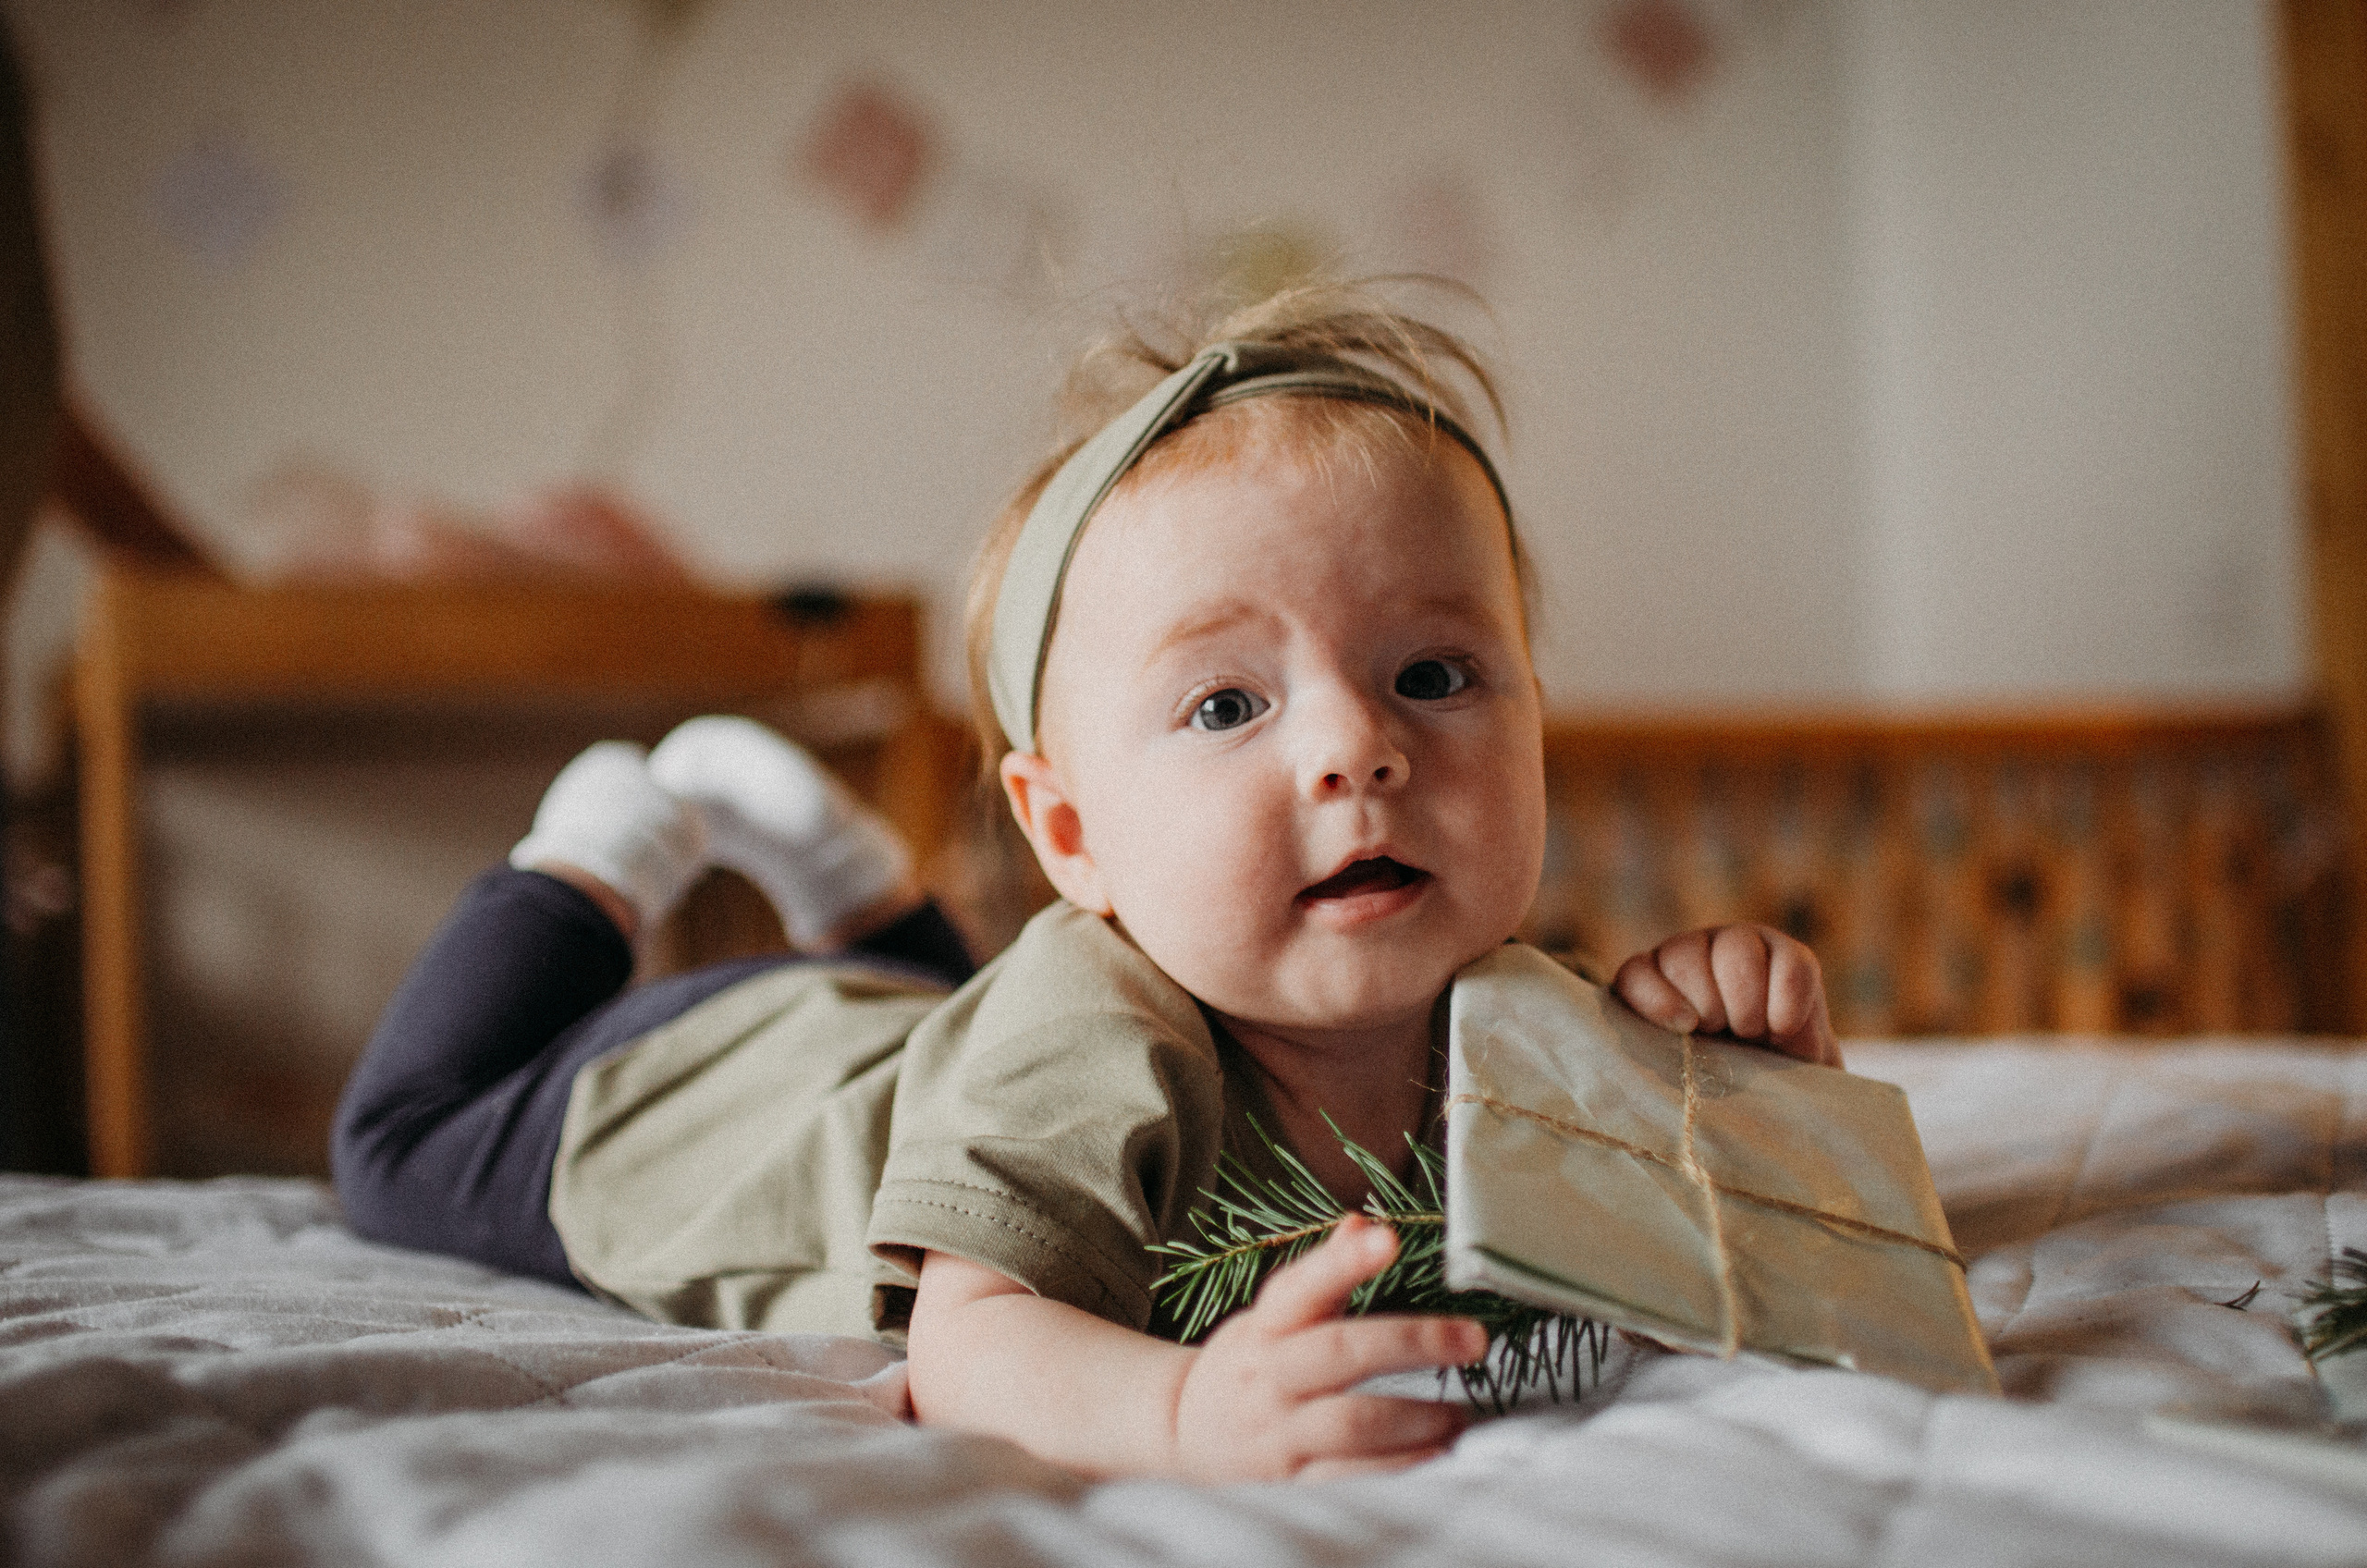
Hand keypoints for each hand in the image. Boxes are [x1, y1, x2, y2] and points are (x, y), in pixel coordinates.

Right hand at [1173, 1214, 1486, 1481]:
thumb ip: (1322, 1273)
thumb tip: (1361, 1223)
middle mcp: (1270, 1373)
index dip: (1344, 1262)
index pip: (1304, 1285)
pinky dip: (1401, 1462)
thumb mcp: (1272, 1311)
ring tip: (1461, 1413)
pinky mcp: (1292, 1476)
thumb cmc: (1248, 1360)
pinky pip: (1352, 1473)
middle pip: (1341, 1353)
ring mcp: (1280, 1428)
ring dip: (1416, 1416)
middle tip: (1475, 1339)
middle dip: (1412, 1342)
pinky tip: (1439, 1449)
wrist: (1182, 1429)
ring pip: (1352, 1421)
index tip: (1388, 1238)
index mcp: (1266, 1324)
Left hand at [1612, 924, 1841, 1066]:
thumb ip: (1668, 1058)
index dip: (1657, 999)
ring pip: (1735, 947)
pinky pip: (1787, 962)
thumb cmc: (1726, 1079)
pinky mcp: (1787, 951)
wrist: (1787, 1081)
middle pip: (1684, 956)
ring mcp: (1739, 944)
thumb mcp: (1690, 1073)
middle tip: (1725, 1034)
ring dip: (1745, 1000)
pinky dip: (1786, 998)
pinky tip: (1782, 1027)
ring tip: (1754, 1033)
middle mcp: (1691, 953)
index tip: (1687, 1027)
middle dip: (1707, 1004)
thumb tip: (1662, 1062)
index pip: (1637, 975)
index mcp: (1654, 982)